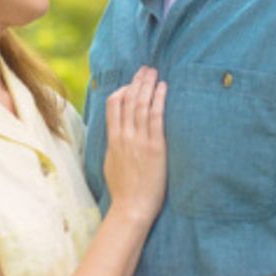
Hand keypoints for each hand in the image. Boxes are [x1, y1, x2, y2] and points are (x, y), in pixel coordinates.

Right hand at [102, 67, 167, 223]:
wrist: (132, 207)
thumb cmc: (123, 190)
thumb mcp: (111, 163)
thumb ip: (114, 146)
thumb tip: (116, 135)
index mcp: (113, 140)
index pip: (113, 105)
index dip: (122, 90)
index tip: (130, 82)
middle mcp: (124, 136)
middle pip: (129, 100)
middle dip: (137, 82)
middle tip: (145, 69)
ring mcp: (139, 140)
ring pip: (142, 105)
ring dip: (148, 86)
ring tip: (154, 72)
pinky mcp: (155, 147)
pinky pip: (157, 117)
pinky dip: (159, 100)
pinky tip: (163, 88)